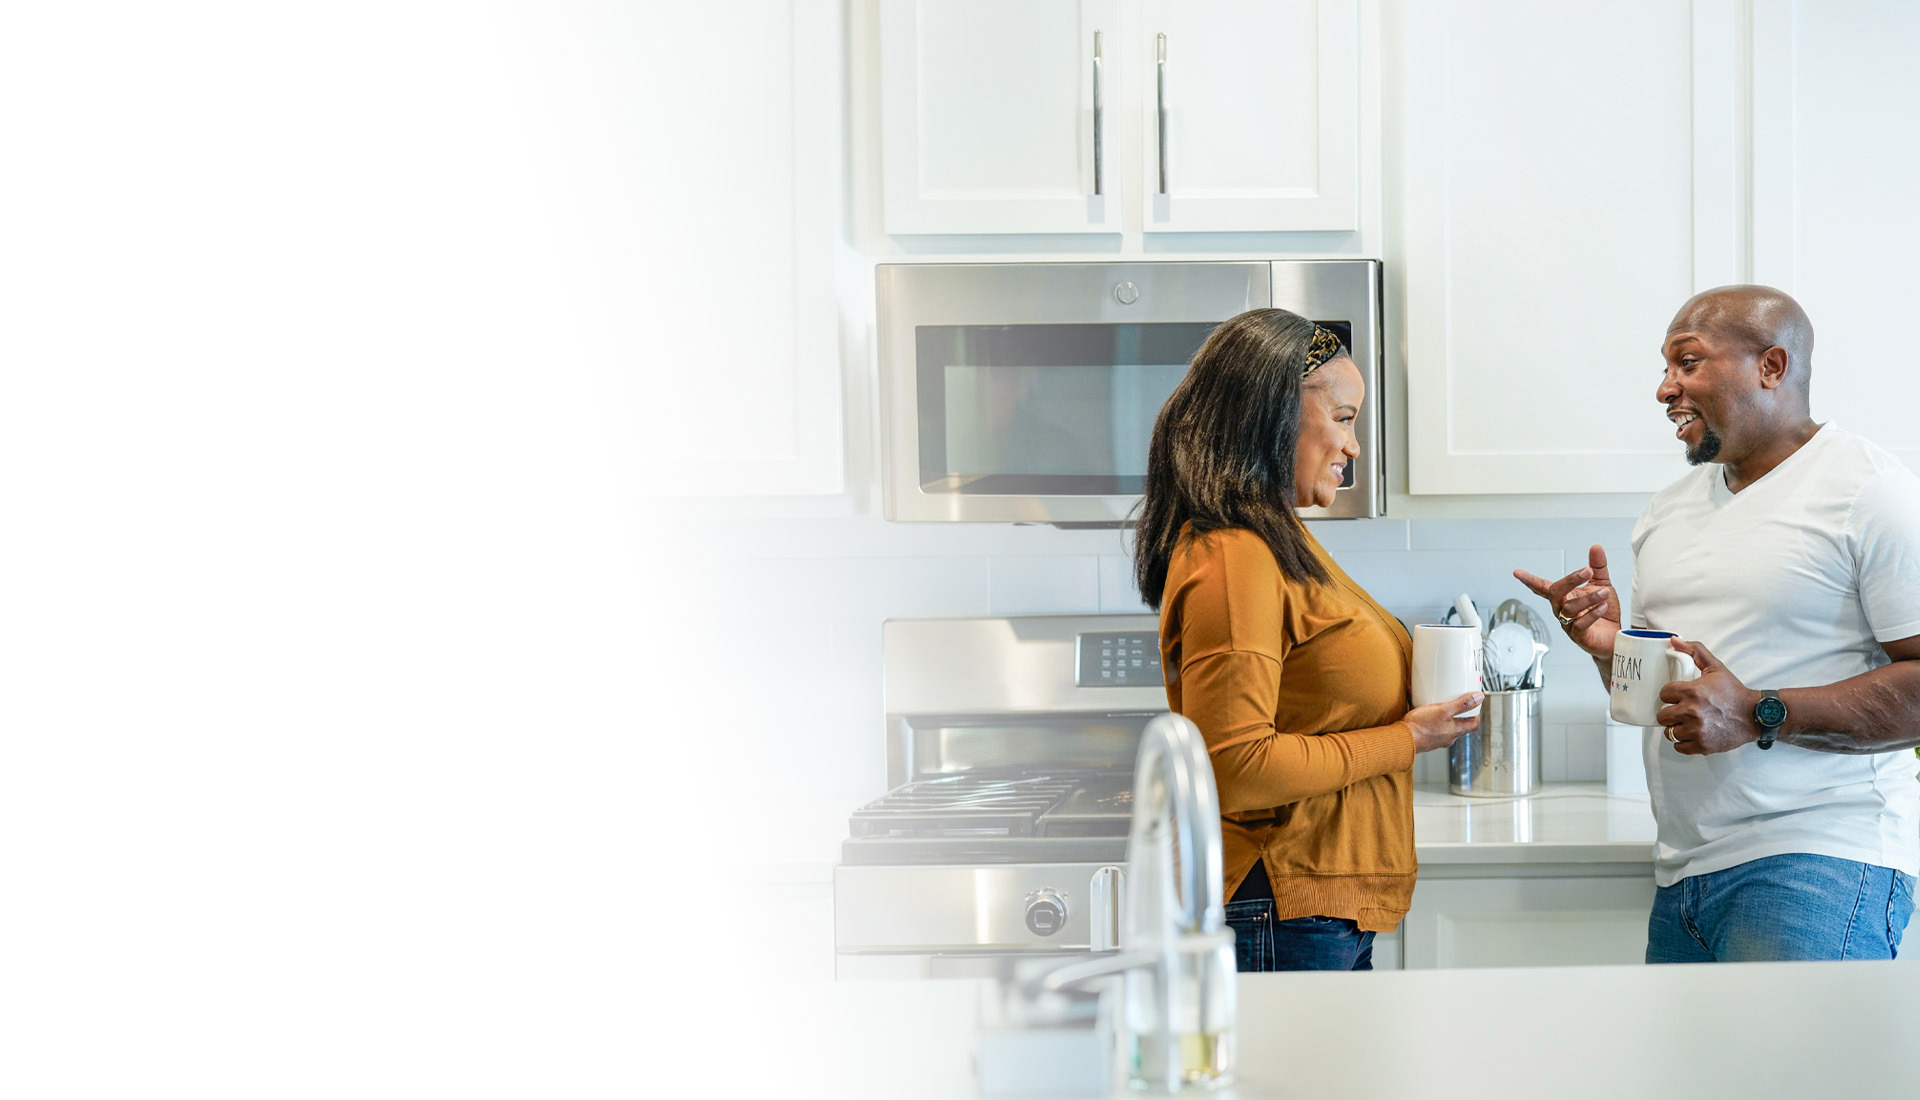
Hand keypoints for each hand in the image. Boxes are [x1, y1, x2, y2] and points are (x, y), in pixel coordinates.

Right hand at [1406, 691, 1483, 753]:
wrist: (1403, 739)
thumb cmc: (1422, 726)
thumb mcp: (1444, 710)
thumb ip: (1462, 704)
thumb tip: (1479, 698)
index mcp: (1456, 731)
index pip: (1474, 724)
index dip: (1476, 714)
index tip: (1474, 705)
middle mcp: (1449, 737)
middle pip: (1461, 726)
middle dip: (1460, 714)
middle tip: (1457, 703)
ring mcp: (1437, 739)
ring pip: (1447, 728)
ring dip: (1445, 718)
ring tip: (1439, 707)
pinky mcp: (1426, 739)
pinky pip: (1434, 729)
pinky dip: (1433, 721)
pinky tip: (1425, 714)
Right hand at [1513, 545, 1621, 659]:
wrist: (1617, 636)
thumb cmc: (1605, 612)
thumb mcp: (1603, 584)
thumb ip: (1598, 567)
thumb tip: (1595, 546)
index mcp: (1564, 597)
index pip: (1542, 587)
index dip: (1529, 580)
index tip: (1517, 573)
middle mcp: (1562, 610)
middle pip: (1555, 593)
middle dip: (1570, 580)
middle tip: (1587, 571)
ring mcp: (1568, 624)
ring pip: (1570, 608)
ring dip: (1589, 598)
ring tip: (1605, 592)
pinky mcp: (1579, 637)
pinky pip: (1580, 624)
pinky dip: (1592, 614)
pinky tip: (1603, 607)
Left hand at [1655, 640, 1760, 754]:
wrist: (1755, 715)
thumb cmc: (1734, 692)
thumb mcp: (1715, 668)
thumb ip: (1694, 651)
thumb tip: (1674, 640)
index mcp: (1692, 691)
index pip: (1663, 694)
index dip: (1670, 695)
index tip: (1678, 696)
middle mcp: (1692, 711)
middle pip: (1662, 715)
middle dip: (1670, 713)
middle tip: (1681, 711)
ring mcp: (1696, 730)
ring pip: (1669, 732)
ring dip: (1676, 728)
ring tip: (1687, 723)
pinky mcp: (1702, 745)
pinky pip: (1679, 747)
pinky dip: (1684, 742)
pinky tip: (1692, 734)